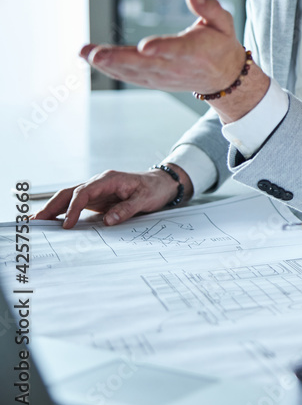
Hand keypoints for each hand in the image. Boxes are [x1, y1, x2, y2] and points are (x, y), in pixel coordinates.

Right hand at [32, 166, 190, 227]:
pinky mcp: (98, 199)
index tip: (67, 225)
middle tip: (37, 221)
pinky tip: (54, 220)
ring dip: (53, 208)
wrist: (162, 183)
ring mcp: (97, 190)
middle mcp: (99, 183)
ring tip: (38, 222)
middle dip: (52, 206)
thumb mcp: (145, 199)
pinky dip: (64, 211)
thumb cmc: (154, 189)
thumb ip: (127, 209)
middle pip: (69, 192)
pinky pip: (77, 204)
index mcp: (108, 179)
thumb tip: (108, 220)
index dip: (73, 209)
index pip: (83, 193)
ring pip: (70, 197)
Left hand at [82, 0, 246, 95]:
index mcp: (196, 51)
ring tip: (85, 53)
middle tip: (96, 54)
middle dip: (120, 59)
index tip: (144, 46)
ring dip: (108, 63)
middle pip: (146, 64)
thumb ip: (210, 7)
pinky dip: (110, 69)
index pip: (177, 49)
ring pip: (133, 72)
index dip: (161, 48)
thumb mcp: (224, 23)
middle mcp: (177, 67)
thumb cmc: (221, 44)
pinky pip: (129, 76)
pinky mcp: (153, 80)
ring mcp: (163, 77)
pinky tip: (91, 58)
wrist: (224, 77)